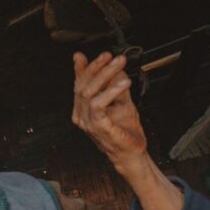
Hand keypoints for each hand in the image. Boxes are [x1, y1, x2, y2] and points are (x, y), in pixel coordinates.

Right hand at [71, 51, 147, 174]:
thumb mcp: (122, 102)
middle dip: (95, 67)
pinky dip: (110, 91)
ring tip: (119, 64)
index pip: (78, 85)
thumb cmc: (125, 132)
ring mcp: (87, 122)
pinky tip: (123, 83)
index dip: (80, 69)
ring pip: (88, 92)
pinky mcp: (97, 126)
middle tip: (110, 56)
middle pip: (81, 85)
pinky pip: (98, 104)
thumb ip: (115, 86)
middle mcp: (81, 115)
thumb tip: (116, 69)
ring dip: (105, 75)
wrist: (131, 153)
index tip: (82, 56)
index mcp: (83, 109)